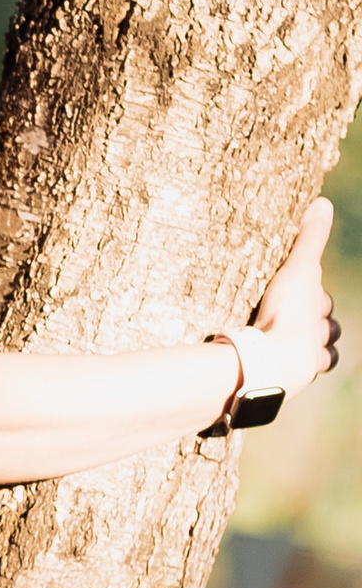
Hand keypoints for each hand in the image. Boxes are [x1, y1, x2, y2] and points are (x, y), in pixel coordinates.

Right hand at [253, 198, 341, 392]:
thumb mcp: (299, 268)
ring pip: (313, 361)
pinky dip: (277, 374)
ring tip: (284, 350)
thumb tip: (323, 203)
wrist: (271, 361)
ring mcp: (301, 367)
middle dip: (314, 330)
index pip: (324, 305)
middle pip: (324, 335)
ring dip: (304, 355)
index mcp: (319, 317)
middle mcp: (316, 343)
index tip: (303, 293)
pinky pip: (284, 380)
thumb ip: (310, 238)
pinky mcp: (280, 383)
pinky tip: (262, 370)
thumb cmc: (288, 313)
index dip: (317, 298)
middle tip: (291, 322)